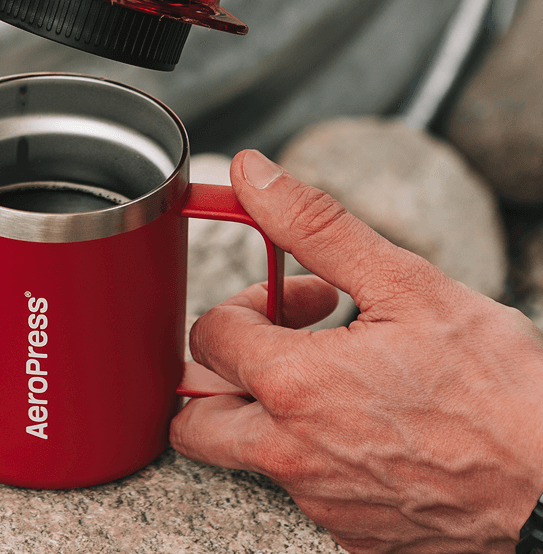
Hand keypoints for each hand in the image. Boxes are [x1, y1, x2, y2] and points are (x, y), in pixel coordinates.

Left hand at [170, 149, 542, 553]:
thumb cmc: (497, 387)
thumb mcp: (402, 282)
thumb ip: (312, 224)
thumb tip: (250, 174)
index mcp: (292, 385)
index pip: (209, 335)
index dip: (247, 301)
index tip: (298, 298)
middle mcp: (291, 454)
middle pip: (193, 418)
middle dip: (221, 370)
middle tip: (277, 343)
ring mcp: (320, 503)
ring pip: (249, 451)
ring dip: (271, 405)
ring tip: (336, 375)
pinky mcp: (353, 535)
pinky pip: (303, 489)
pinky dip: (315, 450)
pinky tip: (369, 423)